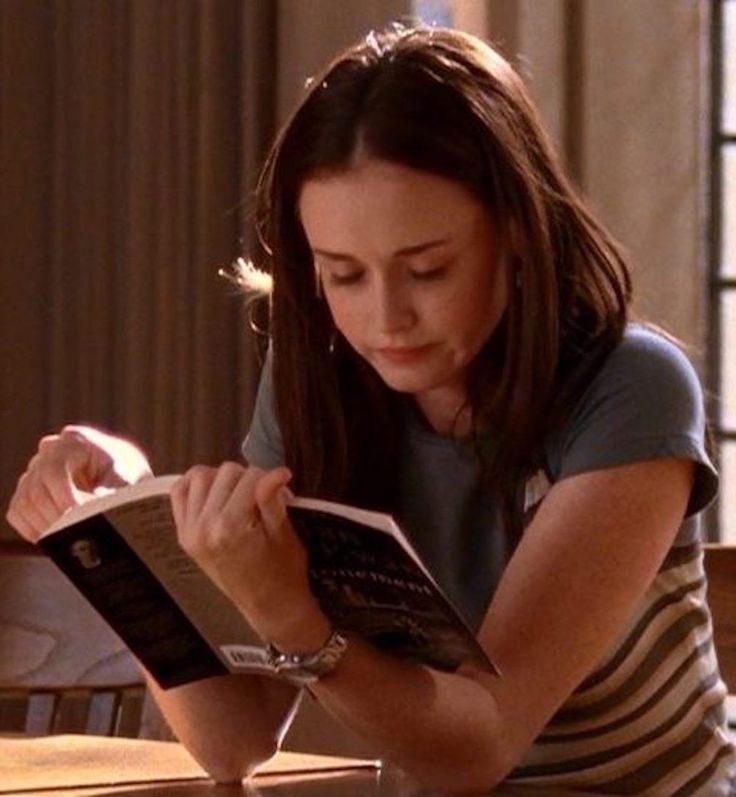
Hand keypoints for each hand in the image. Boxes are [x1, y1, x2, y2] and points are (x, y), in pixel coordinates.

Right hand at [6, 425, 152, 542]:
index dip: (64, 498)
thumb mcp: (127, 478)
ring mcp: (36, 468)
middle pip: (37, 489)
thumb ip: (111, 492)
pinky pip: (19, 511)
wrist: (123, 473)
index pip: (55, 471)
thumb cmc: (128, 473)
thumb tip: (92, 511)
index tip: (79, 518)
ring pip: (25, 502)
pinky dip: (32, 528)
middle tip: (75, 535)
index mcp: (75, 441)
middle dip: (55, 516)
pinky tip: (54, 539)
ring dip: (44, 525)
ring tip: (68, 540)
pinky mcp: (29, 488)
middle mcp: (50, 451)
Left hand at [171, 462, 330, 650]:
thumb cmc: (283, 571)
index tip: (280, 492)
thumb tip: (278, 470)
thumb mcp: (283, 534)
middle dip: (248, 478)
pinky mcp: (183, 535)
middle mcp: (204, 527)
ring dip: (223, 479)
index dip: (270, 479)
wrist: (268, 605)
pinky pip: (179, 493)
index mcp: (231, 527)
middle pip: (226, 472)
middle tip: (262, 497)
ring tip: (240, 496)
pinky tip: (215, 494)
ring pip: (201, 476)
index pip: (250, 477)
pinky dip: (195, 486)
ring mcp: (189, 531)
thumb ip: (273, 499)